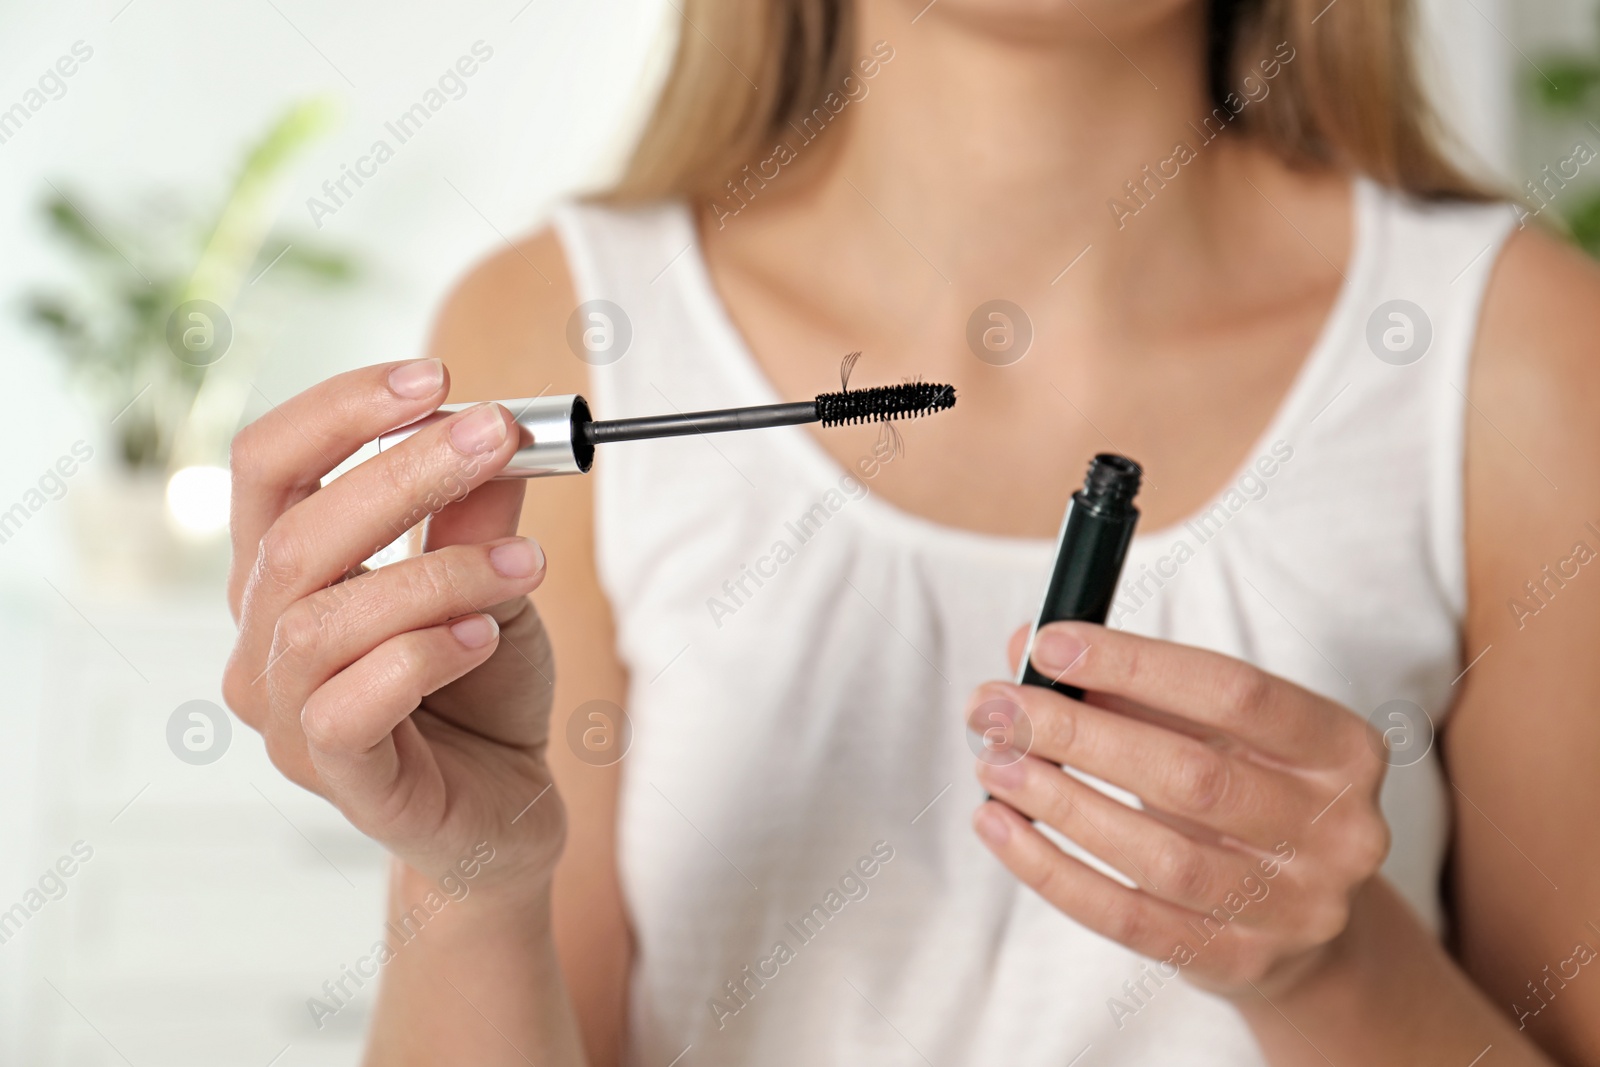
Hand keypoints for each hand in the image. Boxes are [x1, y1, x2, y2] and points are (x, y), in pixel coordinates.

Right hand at [222, 360, 564, 891]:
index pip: (266, 466)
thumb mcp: (491, 584)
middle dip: (404, 472)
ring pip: (326, 619)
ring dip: (437, 574)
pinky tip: (483, 638)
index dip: (338, 411)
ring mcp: (286, 716)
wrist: (504, 808)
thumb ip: (480, 515)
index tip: (435, 375)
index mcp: (284, 575)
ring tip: (524, 566)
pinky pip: (348, 706)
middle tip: (497, 438)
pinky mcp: (337, 776)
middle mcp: (264, 641)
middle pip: (298, 532)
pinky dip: (423, 656)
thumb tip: (501, 431)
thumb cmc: (480, 691)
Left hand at [966, 621, 1389, 999]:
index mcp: (1342, 747)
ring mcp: (1294, 907)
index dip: (1135, 664)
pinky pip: (1129, 919)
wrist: (1305, 920)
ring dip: (1059, 803)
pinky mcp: (1239, 962)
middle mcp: (1337, 830)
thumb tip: (1029, 645)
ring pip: (1158, 855)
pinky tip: (999, 827)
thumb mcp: (1214, 731)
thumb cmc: (1245, 794)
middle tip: (996, 709)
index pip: (1234, 692)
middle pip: (1189, 775)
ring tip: (993, 764)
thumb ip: (1131, 687)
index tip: (1048, 645)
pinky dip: (1052, 871)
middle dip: (1077, 735)